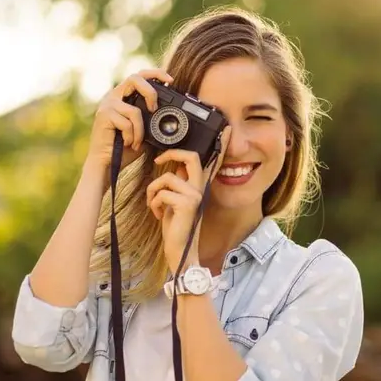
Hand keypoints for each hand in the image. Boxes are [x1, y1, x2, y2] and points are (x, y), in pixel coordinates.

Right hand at [84, 68, 171, 173]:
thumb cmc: (125, 148)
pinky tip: (128, 143)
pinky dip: (133, 136)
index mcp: (123, 96)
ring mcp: (107, 104)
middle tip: (154, 109)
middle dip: (150, 92)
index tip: (170, 80)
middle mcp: (113, 96)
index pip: (139, 76)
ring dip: (140, 130)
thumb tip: (169, 113)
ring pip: (135, 110)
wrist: (107, 163)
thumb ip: (152, 119)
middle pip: (134, 78)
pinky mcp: (104, 115)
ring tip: (137, 142)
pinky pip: (128, 123)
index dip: (155, 73)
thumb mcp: (144, 130)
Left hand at [146, 127, 231, 270]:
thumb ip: (179, 184)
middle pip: (191, 157)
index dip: (221, 145)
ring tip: (155, 203)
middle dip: (171, 153)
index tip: (227, 129)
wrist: (179, 251)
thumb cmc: (176, 227)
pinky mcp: (186, 205)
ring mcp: (195, 196)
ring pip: (167, 177)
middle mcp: (200, 189)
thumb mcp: (177, 201)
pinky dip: (153, 203)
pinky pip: (161, 192)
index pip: (212, 162)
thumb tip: (174, 168)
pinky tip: (158, 214)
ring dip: (153, 190)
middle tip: (159, 159)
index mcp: (199, 187)